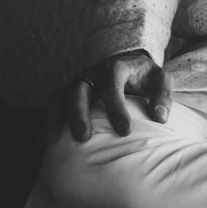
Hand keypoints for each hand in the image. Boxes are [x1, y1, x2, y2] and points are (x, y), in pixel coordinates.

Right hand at [48, 49, 172, 141]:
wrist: (129, 64)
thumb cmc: (144, 76)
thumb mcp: (159, 79)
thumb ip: (162, 95)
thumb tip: (160, 117)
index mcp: (116, 68)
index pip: (113, 87)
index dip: (117, 109)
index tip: (124, 131)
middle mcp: (92, 74)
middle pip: (79, 90)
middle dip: (79, 114)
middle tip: (83, 138)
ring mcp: (78, 82)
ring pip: (60, 97)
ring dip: (56, 118)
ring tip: (53, 142)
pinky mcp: (69, 93)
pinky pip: (53, 105)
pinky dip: (47, 122)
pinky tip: (44, 144)